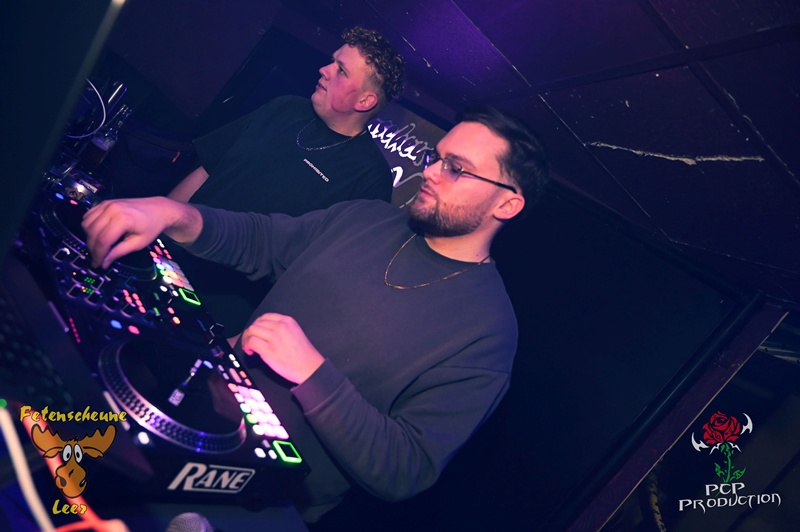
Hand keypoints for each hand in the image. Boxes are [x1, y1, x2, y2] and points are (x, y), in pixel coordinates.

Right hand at [82, 197, 201, 268]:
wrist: (158, 209)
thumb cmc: (152, 227)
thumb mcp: (139, 243)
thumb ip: (119, 252)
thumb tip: (104, 263)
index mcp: (122, 219)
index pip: (103, 240)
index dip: (98, 255)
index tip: (97, 265)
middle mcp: (111, 209)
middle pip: (93, 233)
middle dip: (92, 249)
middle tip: (97, 259)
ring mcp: (106, 204)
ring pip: (87, 224)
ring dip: (89, 238)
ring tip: (98, 248)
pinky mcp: (104, 203)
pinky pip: (88, 216)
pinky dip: (88, 227)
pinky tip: (96, 235)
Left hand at [240, 313, 324, 383]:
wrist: (310, 368)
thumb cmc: (304, 355)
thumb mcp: (295, 333)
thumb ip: (282, 330)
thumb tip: (264, 334)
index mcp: (288, 321)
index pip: (266, 317)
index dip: (258, 325)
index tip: (257, 333)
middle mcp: (281, 326)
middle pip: (257, 323)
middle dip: (250, 332)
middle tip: (250, 342)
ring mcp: (275, 337)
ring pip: (252, 330)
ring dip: (247, 339)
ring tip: (249, 348)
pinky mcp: (269, 350)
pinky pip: (252, 342)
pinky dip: (248, 346)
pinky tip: (251, 352)